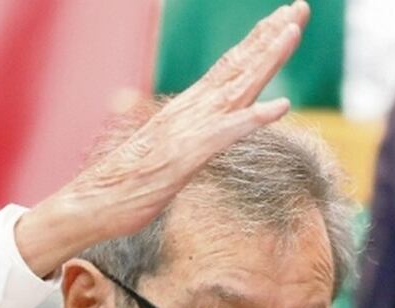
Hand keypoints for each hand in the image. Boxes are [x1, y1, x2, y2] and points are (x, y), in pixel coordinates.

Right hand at [15, 0, 310, 277]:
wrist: (93, 202)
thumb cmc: (131, 182)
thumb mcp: (172, 152)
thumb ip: (191, 136)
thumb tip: (207, 128)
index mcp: (193, 106)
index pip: (234, 66)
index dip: (261, 42)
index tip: (286, 20)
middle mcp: (195, 108)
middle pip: (242, 64)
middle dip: (273, 34)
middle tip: (300, 7)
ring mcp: (192, 128)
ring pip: (239, 86)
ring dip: (267, 59)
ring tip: (292, 32)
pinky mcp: (189, 155)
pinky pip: (227, 133)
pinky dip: (254, 118)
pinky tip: (281, 106)